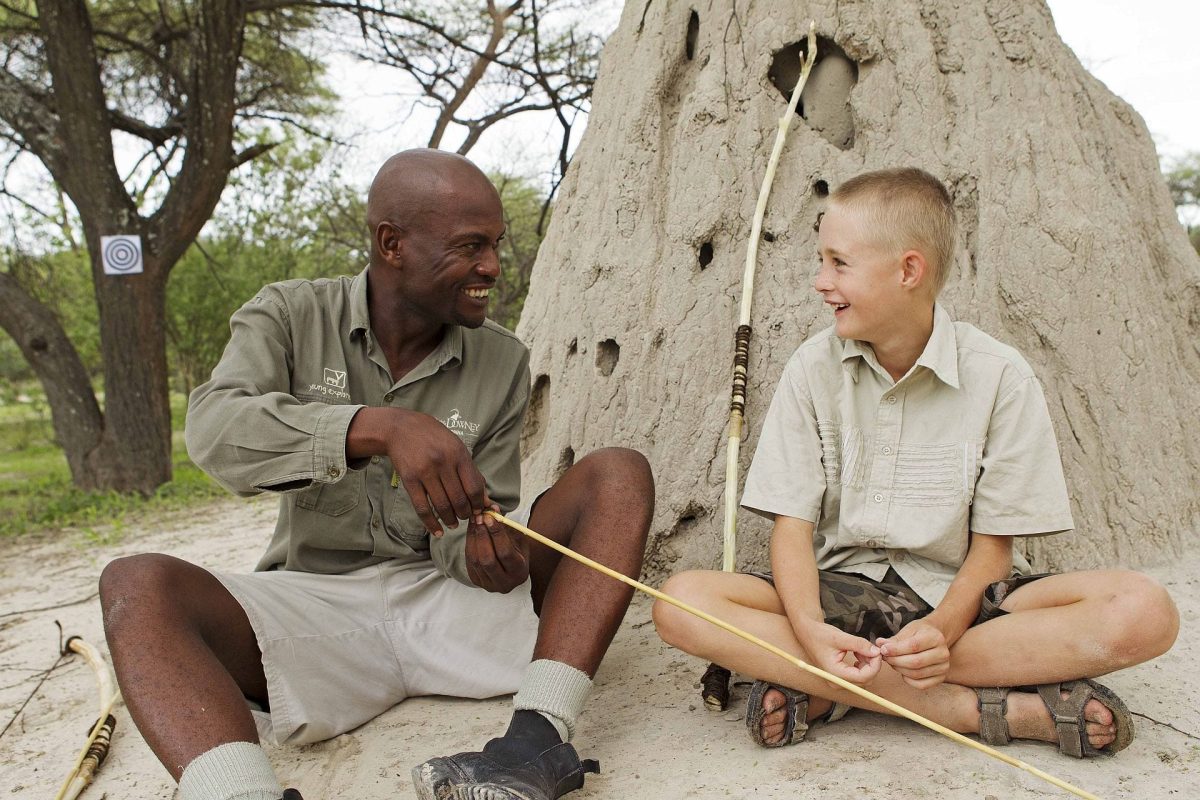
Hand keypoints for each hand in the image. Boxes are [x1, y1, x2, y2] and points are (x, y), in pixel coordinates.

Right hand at [351, 407, 487, 535]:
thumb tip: (485, 499)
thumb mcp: (456, 447)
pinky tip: (437, 531)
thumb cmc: (433, 438)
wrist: (400, 428)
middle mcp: (443, 463)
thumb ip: (471, 472)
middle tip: (465, 517)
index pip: (474, 487)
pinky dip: (430, 523)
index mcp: (458, 454)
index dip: (478, 504)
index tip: (478, 510)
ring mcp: (425, 471)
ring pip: (442, 506)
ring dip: (450, 520)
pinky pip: (422, 507)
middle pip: (459, 499)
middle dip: (464, 514)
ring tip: (453, 524)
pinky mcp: (409, 480)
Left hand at [465, 503, 530, 592]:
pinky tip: (471, 531)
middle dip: (482, 536)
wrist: (510, 570)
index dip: (496, 534)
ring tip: (474, 520)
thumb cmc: (517, 550)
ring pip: (476, 560)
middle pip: (488, 559)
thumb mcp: (518, 539)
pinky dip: (469, 544)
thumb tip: (492, 509)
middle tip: (478, 517)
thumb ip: (506, 525)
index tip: (489, 517)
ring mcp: (488, 585)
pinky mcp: (477, 581)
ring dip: (473, 538)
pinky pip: (469, 561)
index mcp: (519, 572)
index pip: (505, 553)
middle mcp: (504, 583)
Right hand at [800, 621, 881, 684]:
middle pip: (865, 680)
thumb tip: (876, 652)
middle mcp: (836, 681)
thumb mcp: (840, 637)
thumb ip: (859, 645)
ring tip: (861, 649)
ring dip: (867, 664)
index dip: (875, 665)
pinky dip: (862, 665)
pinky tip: (857, 653)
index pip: (863, 677)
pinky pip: (858, 675)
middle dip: (872, 664)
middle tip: (871, 648)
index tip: (877, 651)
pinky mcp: (840, 676)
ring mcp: (838, 680)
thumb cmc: (819, 635)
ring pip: (863, 678)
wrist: (807, 633)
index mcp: (835, 673)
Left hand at [876, 620, 949, 688]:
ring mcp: (944, 667)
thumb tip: (879, 644)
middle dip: (895, 661)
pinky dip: (908, 680)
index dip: (896, 650)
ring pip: (917, 674)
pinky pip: (921, 685)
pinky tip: (903, 671)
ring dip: (900, 669)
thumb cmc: (919, 633)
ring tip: (892, 662)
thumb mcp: (908, 630)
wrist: (934, 638)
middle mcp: (943, 653)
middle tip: (885, 657)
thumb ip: (894, 639)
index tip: (883, 650)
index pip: (913, 646)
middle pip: (915, 662)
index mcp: (936, 638)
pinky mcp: (941, 678)